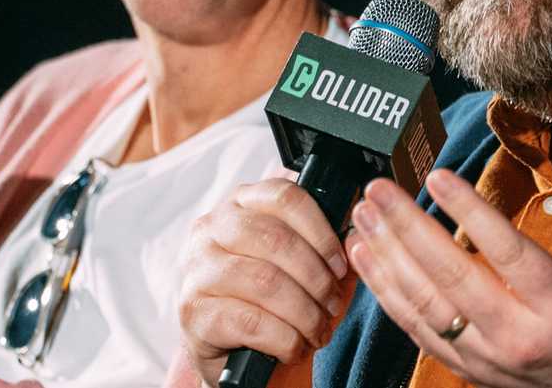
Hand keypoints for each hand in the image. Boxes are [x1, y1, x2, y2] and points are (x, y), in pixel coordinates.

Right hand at [176, 178, 351, 381]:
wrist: (239, 354)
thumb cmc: (273, 302)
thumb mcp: (300, 266)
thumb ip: (326, 246)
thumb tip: (357, 237)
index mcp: (240, 204)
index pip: (284, 197)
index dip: (321, 231)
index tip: (340, 264)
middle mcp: (210, 229)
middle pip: (276, 239)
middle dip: (316, 277)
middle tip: (332, 303)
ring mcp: (197, 270)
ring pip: (265, 281)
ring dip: (304, 312)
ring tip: (318, 329)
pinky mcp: (194, 312)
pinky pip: (251, 321)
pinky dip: (284, 339)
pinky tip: (293, 346)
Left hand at [347, 154, 551, 387]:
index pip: (510, 256)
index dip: (471, 214)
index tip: (438, 177)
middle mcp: (522, 338)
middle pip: (452, 279)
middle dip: (408, 230)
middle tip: (381, 188)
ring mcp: (490, 359)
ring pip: (425, 307)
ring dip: (387, 258)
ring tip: (364, 214)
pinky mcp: (471, 369)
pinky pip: (417, 330)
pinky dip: (386, 292)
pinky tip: (366, 256)